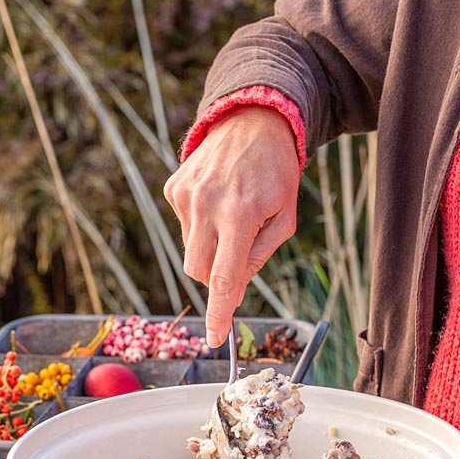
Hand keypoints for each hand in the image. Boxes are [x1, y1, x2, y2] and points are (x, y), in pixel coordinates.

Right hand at [164, 106, 298, 346]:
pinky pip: (184, 227)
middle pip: (198, 271)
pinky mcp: (174, 189)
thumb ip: (258, 257)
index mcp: (238, 215)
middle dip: (216, 277)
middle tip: (238, 259)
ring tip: (232, 217)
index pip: (223, 277)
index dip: (218, 312)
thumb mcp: (285, 218)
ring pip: (190, 250)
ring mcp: (185, 196)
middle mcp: (206, 205)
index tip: (214, 338)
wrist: (252, 120)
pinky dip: (201, 226)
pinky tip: (217, 202)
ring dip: (211, 248)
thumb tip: (232, 290)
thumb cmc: (276, 173)